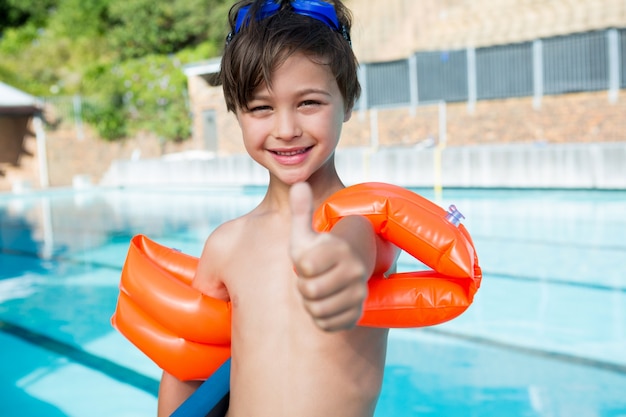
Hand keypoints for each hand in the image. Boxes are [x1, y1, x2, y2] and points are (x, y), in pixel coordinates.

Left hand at [289, 182, 368, 331]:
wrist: (347, 268)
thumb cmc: (319, 250)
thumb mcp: (305, 233)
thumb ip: (300, 211)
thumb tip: (298, 184)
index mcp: (339, 249)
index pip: (304, 267)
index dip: (300, 266)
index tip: (309, 261)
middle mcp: (354, 271)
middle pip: (309, 291)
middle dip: (303, 286)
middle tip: (312, 278)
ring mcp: (357, 294)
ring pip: (317, 310)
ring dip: (310, 303)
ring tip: (318, 290)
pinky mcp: (356, 314)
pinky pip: (327, 324)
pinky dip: (320, 318)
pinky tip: (325, 304)